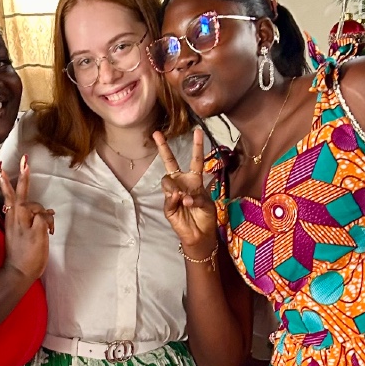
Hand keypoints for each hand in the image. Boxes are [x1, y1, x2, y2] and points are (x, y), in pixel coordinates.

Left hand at [0, 155, 54, 282]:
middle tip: (21, 161)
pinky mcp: (14, 229)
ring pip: (12, 199)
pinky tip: (12, 197)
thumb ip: (41, 220)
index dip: (31, 189)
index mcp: (21, 216)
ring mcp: (12, 222)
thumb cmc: (30, 256)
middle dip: (18, 177)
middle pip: (16, 192)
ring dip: (9, 184)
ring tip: (3, 171)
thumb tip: (45, 214)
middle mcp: (14, 216)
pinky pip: (15, 209)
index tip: (27, 165)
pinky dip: (16, 200)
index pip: (31, 200)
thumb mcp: (39, 236)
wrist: (17, 273)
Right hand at [157, 127, 217, 253]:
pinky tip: (181, 201)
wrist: (201, 235)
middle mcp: (182, 183)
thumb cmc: (206, 217)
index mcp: (194, 179)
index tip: (197, 131)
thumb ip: (196, 195)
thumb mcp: (207, 202)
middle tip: (157, 134)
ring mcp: (173, 194)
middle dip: (163, 148)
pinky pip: (169, 198)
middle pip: (170, 162)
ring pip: (167, 181)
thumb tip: (181, 195)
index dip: (196, 146)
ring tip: (185, 198)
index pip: (195, 160)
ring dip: (176, 188)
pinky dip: (175, 199)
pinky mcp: (168, 206)